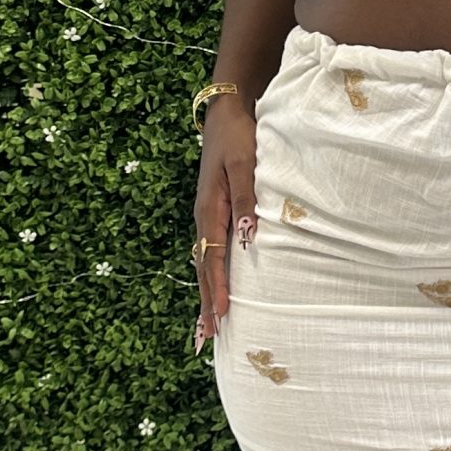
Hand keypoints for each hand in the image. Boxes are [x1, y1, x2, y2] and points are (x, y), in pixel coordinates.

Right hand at [192, 100, 257, 354]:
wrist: (228, 111)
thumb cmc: (240, 136)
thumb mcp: (244, 164)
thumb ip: (246, 199)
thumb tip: (248, 237)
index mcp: (209, 208)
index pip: (212, 257)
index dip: (216, 287)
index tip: (221, 316)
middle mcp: (204, 217)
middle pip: (202, 267)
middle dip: (204, 303)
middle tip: (205, 338)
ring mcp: (207, 215)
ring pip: (204, 262)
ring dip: (205, 293)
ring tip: (207, 326)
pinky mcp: (214, 211)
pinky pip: (210, 251)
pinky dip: (210, 275)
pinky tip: (214, 289)